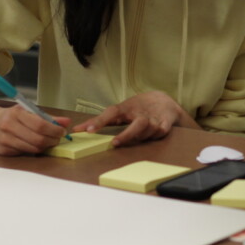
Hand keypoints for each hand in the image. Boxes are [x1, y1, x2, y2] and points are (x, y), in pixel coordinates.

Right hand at [0, 104, 70, 155]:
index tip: (62, 132)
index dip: (54, 130)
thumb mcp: (27, 111)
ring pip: (32, 148)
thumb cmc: (9, 116)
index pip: (40, 125)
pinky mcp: (3, 151)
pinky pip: (24, 153)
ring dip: (45, 147)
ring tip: (48, 141)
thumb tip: (67, 122)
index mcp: (16, 114)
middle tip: (57, 139)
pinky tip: (34, 144)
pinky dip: (33, 150)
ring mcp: (4, 140)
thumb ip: (47, 117)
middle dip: (52, 141)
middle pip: (38, 139)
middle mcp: (8, 127)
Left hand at [72, 91, 198, 146]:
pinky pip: (159, 133)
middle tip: (114, 143)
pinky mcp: (164, 125)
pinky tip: (151, 135)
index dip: (99, 121)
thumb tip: (79, 129)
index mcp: (127, 108)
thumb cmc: (138, 108)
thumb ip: (102, 120)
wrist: (165, 101)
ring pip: (148, 131)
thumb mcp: (121, 110)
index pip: (111, 113)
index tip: (87, 130)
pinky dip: (154, 136)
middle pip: (136, 124)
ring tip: (134, 139)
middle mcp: (141, 112)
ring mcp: (154, 119)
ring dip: (140, 137)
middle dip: (126, 135)